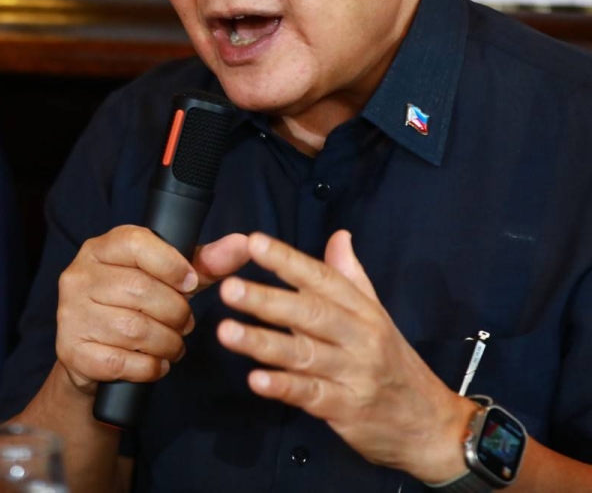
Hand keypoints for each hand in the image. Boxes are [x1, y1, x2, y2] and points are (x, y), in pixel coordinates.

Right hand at [55, 226, 249, 394]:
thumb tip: (244, 244)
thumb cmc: (137, 306)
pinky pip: (121, 361)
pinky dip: (150, 367)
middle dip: (176, 313)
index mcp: (100, 248)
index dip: (171, 264)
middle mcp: (78, 276)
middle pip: (140, 290)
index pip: (136, 243)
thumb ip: (205, 263)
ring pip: (134, 329)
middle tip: (186, 324)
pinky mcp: (71, 351)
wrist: (95, 356)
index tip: (191, 283)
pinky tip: (156, 363)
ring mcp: (70, 314)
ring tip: (174, 344)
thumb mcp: (168, 279)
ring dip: (167, 343)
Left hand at [216, 230, 476, 482]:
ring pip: (304, 354)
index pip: (323, 279)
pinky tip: (256, 380)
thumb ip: (351, 276)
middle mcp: (359, 337)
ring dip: (262, 343)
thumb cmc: (394, 363)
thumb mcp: (377, 315)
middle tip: (228, 287)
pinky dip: (283, 387)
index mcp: (363, 310)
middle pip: (310, 314)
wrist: (433, 424)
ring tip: (226, 332)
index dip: (288, 260)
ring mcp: (353, 375)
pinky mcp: (347, 410)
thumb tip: (338, 236)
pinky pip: (311, 395)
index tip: (254, 242)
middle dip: (267, 300)